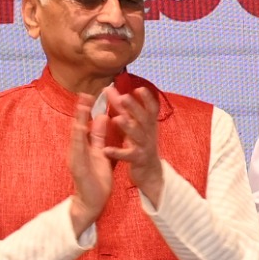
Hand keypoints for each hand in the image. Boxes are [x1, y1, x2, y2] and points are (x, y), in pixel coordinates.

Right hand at [65, 93, 112, 236]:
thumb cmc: (96, 177)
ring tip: (82, 107)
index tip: (91, 93)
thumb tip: (102, 116)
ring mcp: (76, 159)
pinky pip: (79, 153)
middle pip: (78, 127)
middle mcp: (77, 150)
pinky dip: (79, 141)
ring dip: (79, 122)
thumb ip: (99, 136)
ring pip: (76, 137)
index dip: (87, 109)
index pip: (85, 124)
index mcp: (84, 146)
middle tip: (85, 93)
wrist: (91, 201)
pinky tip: (80, 130)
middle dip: (81, 111)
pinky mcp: (78, 168)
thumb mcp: (100, 152)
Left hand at [102, 86, 164, 207]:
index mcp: (149, 124)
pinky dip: (118, 152)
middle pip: (143, 119)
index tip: (139, 89)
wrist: (150, 171)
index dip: (147, 99)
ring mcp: (144, 146)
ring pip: (137, 135)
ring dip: (128, 127)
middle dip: (135, 108)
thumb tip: (109, 88)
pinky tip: (107, 149)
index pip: (151, 109)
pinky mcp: (138, 160)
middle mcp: (149, 133)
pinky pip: (128, 155)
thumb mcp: (134, 124)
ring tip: (117, 119)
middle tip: (124, 97)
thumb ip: (122, 107)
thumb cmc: (140, 143)